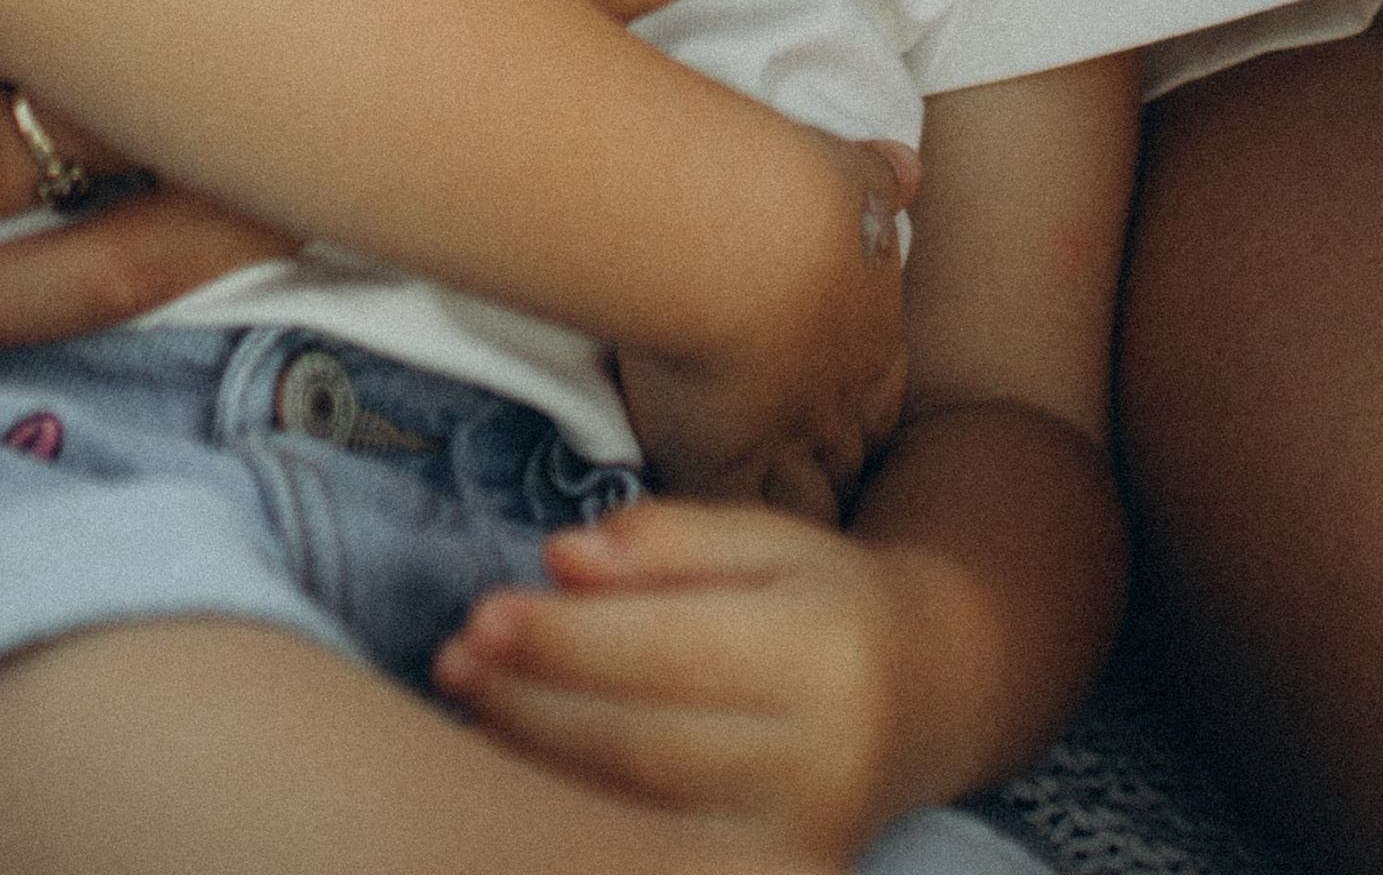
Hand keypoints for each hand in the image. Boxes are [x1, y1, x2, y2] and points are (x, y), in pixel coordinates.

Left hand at [433, 496, 920, 865]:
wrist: (927, 697)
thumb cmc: (824, 600)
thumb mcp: (766, 539)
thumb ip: (665, 543)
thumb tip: (560, 558)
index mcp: (825, 655)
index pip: (670, 652)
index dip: (567, 639)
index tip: (482, 612)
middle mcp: (820, 765)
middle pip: (644, 745)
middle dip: (534, 705)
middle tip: (454, 659)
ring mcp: (798, 845)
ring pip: (638, 815)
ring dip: (535, 763)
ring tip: (468, 705)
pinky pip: (652, 854)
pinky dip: (572, 814)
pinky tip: (514, 769)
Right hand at [614, 138, 914, 521]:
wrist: (739, 234)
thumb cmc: (790, 186)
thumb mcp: (850, 169)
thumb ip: (879, 176)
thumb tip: (912, 167)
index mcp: (870, 330)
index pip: (879, 395)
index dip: (864, 411)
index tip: (847, 418)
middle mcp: (840, 397)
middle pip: (852, 458)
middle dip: (839, 472)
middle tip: (818, 487)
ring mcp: (787, 440)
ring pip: (809, 504)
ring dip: (795, 512)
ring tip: (768, 531)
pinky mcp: (724, 468)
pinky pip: (736, 518)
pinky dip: (725, 526)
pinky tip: (704, 533)